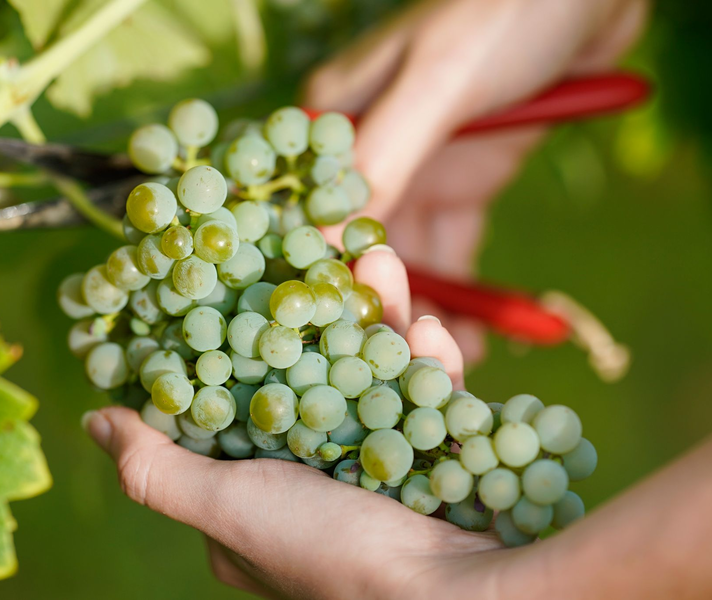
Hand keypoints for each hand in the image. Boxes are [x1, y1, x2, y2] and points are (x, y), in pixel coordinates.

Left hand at [84, 248, 711, 598]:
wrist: (463, 596)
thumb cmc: (332, 557)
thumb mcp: (228, 508)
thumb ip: (157, 469)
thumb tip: (93, 420)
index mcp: (255, 496)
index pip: (236, 402)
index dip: (238, 343)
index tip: (243, 285)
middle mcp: (312, 478)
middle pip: (310, 373)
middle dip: (318, 313)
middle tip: (322, 255)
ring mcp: (376, 464)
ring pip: (370, 370)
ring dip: (379, 316)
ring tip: (380, 261)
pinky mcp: (433, 456)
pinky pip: (425, 396)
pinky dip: (427, 364)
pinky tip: (431, 335)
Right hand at [305, 0, 647, 361]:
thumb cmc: (502, 16)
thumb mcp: (437, 84)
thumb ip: (384, 157)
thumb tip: (323, 241)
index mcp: (338, 119)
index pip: (311, 207)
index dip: (320, 270)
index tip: (339, 331)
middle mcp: (370, 154)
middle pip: (361, 245)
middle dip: (381, 302)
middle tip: (402, 362)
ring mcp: (418, 174)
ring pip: (410, 258)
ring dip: (427, 311)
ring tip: (442, 370)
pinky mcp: (463, 187)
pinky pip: (456, 251)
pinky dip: (465, 295)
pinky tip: (475, 339)